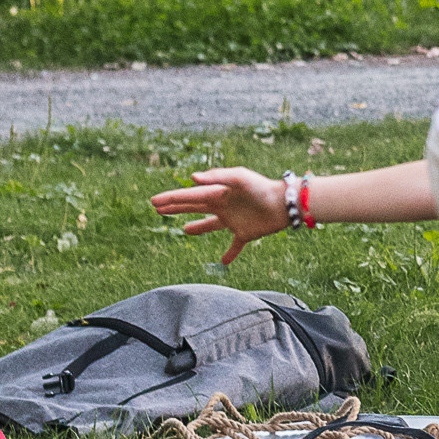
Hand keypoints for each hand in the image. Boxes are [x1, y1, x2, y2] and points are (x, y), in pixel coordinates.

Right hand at [149, 167, 286, 267]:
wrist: (284, 203)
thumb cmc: (261, 187)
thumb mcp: (238, 177)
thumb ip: (216, 176)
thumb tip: (192, 178)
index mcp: (218, 193)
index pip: (189, 196)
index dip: (172, 199)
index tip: (154, 202)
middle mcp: (223, 206)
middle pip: (195, 207)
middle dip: (177, 208)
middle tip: (159, 209)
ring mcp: (233, 220)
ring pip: (210, 225)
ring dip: (198, 227)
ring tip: (185, 230)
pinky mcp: (245, 233)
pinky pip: (235, 245)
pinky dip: (230, 254)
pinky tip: (224, 262)